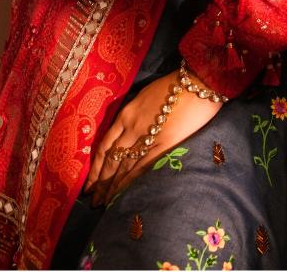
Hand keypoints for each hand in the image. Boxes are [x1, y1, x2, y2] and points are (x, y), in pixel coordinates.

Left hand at [85, 69, 221, 206]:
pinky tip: (122, 195)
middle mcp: (131, 127)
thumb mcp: (145, 95)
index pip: (105, 146)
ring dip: (112, 186)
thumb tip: (127, 132)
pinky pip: (142, 166)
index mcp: (126, 114)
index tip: (89, 183)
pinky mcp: (164, 144)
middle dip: (100, 182)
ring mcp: (147, 137)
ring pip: (123, 166)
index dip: (96, 166)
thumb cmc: (174, 85)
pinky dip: (130, 182)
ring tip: (102, 203)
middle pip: (111, 159)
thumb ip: (134, 114)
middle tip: (92, 201)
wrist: (197, 83)